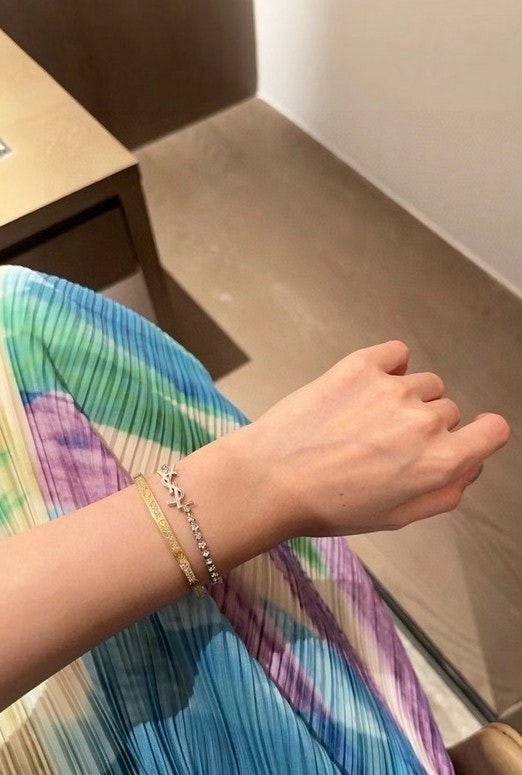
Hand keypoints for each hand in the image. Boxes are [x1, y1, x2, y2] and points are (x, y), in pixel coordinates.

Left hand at [240, 341, 509, 536]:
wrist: (270, 478)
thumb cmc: (328, 506)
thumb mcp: (397, 517)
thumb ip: (445, 492)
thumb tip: (468, 467)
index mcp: (440, 463)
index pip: (493, 431)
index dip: (479, 435)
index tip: (464, 436)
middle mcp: (425, 421)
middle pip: (447, 411)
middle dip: (424, 425)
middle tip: (383, 444)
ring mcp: (395, 388)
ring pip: (422, 384)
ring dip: (404, 397)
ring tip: (364, 419)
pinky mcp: (363, 365)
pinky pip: (397, 352)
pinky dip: (389, 365)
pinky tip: (365, 385)